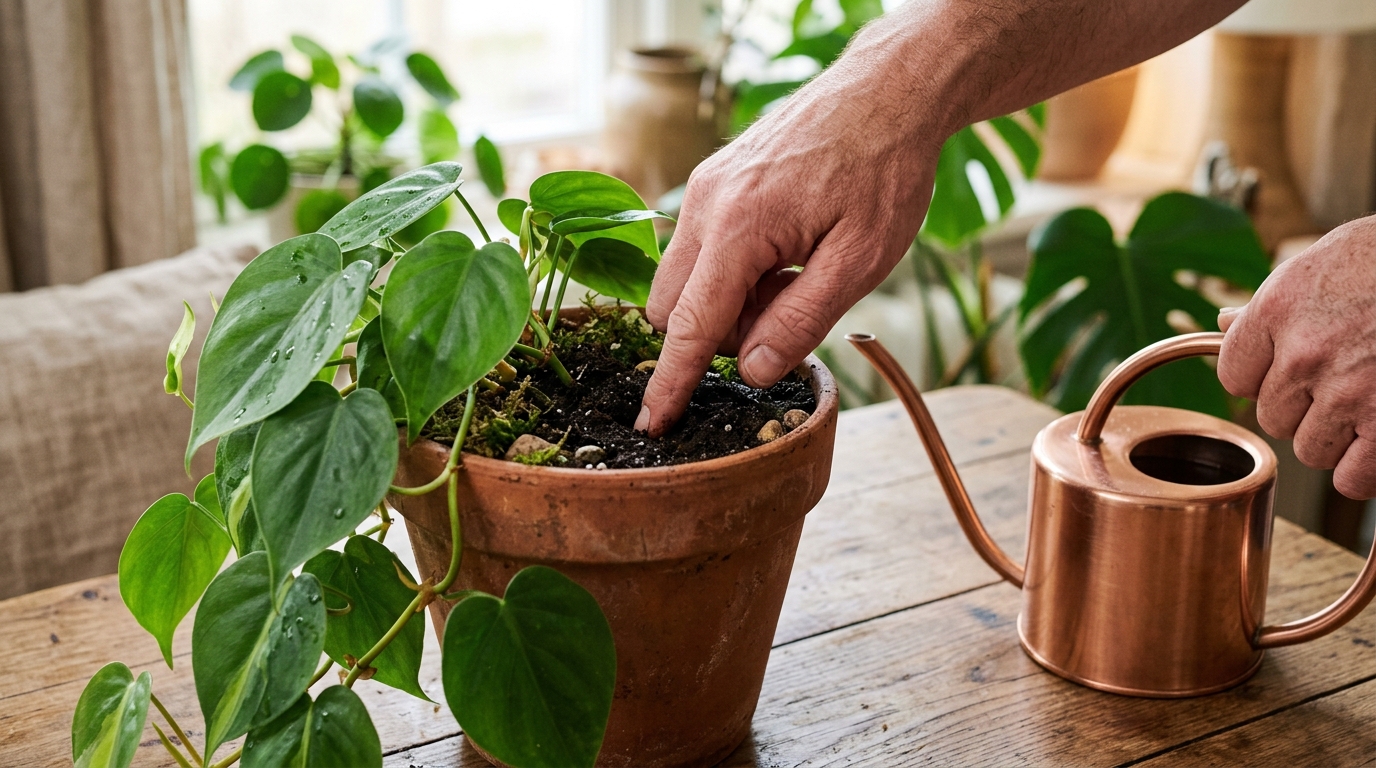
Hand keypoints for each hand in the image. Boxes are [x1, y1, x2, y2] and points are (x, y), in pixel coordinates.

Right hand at [635, 19, 945, 436]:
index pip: (689, 326)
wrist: (887, 92)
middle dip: (718, 333)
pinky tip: (786, 251)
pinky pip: (700, 250)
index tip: (651, 426)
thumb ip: (799, 321)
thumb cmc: (884, 170)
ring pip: (683, 280)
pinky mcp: (713, 182)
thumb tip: (750, 372)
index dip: (671, 383)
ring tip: (797, 273)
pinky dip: (733, 271)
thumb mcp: (860, 261)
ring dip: (727, 302)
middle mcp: (706, 205)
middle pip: (673, 308)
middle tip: (789, 309)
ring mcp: (704, 189)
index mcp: (739, 227)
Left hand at [1217, 215, 1375, 498]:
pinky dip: (1363, 470)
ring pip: (1309, 449)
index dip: (1263, 377)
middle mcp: (1304, 354)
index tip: (1289, 369)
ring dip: (1334, 437)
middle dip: (1303, 406)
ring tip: (1366, 403)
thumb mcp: (1320, 264)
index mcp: (1278, 310)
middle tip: (1342, 381)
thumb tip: (1225, 322)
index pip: (1233, 375)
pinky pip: (1352, 478)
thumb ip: (1271, 303)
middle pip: (1272, 417)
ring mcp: (1348, 391)